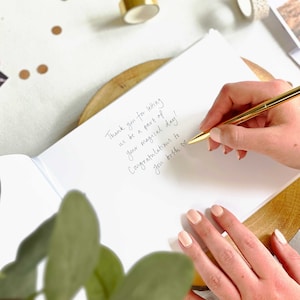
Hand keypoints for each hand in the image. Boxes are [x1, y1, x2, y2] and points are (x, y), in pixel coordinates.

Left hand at [178, 206, 299, 299]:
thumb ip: (292, 260)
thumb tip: (276, 236)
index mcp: (274, 281)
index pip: (247, 244)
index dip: (230, 224)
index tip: (217, 211)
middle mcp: (255, 293)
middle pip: (226, 256)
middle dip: (208, 233)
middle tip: (193, 217)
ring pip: (214, 277)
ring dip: (196, 255)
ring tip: (183, 238)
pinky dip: (190, 292)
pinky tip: (179, 278)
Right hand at [200, 80, 299, 168]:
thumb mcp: (271, 142)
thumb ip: (240, 138)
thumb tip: (217, 133)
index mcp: (271, 93)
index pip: (231, 93)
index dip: (215, 111)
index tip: (208, 127)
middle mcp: (269, 95)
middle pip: (233, 103)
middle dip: (221, 124)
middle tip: (213, 140)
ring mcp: (270, 106)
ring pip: (239, 114)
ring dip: (229, 132)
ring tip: (227, 147)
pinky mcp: (270, 117)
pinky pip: (247, 123)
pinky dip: (239, 135)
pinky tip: (240, 148)